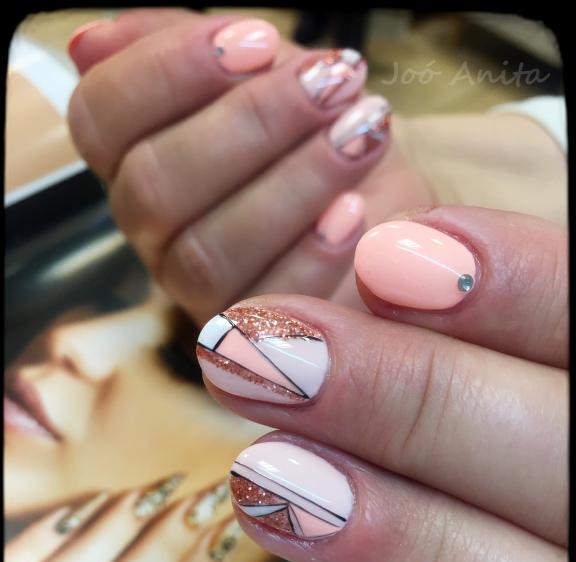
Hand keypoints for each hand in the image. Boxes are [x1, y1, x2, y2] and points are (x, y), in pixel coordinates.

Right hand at [67, 10, 412, 324]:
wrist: (391, 206)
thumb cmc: (326, 132)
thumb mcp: (272, 73)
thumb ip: (192, 51)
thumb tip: (92, 42)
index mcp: (140, 157)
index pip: (100, 118)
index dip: (166, 73)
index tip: (256, 41)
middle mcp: (155, 231)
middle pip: (152, 186)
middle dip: (249, 125)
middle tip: (331, 83)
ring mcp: (197, 293)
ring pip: (204, 251)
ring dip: (291, 184)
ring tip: (362, 132)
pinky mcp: (251, 343)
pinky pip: (262, 312)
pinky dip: (312, 255)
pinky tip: (357, 210)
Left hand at [194, 205, 566, 561]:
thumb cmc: (553, 426)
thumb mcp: (544, 367)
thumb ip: (506, 330)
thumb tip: (389, 262)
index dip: (512, 289)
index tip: (383, 260)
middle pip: (550, 448)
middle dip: (396, 395)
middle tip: (249, 350)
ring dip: (399, 536)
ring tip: (262, 476)